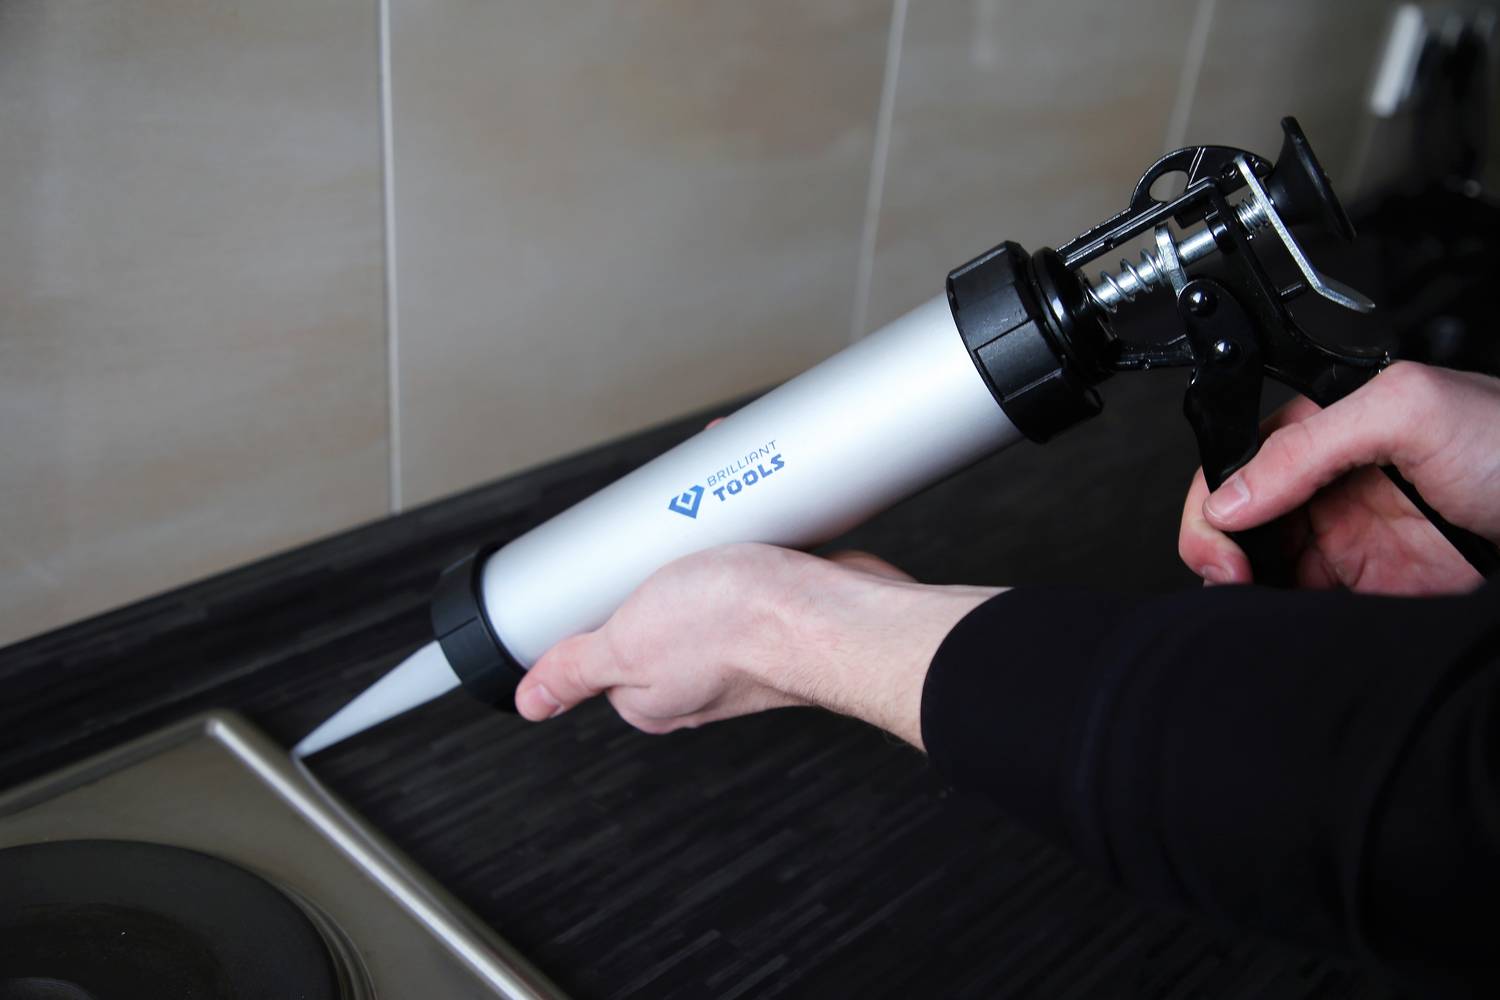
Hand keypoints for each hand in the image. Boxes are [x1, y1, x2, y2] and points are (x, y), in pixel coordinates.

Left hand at [513, 543, 1000, 746]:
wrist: (839, 615)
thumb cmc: (743, 633)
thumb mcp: (628, 644)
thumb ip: (577, 671)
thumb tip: (533, 701)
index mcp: (651, 693)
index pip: (601, 647)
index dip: (595, 602)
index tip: (599, 570)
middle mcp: (697, 672)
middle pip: (652, 602)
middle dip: (651, 554)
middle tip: (654, 532)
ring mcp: (743, 637)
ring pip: (701, 576)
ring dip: (698, 535)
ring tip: (700, 513)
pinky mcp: (781, 604)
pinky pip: (748, 560)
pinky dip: (744, 532)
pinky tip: (742, 515)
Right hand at [1179, 362, 1499, 593]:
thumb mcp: (1409, 411)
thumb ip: (1308, 443)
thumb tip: (1232, 495)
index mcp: (1329, 431)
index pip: (1238, 462)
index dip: (1217, 500)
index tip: (1222, 537)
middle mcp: (1332, 485)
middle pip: (1238, 519)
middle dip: (1216, 547)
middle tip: (1229, 575)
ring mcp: (1352, 542)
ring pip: (1262, 568)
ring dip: (1243, 587)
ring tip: (1252, 599)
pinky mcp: (1375, 593)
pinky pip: (1305, 609)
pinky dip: (1281, 617)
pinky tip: (1283, 618)